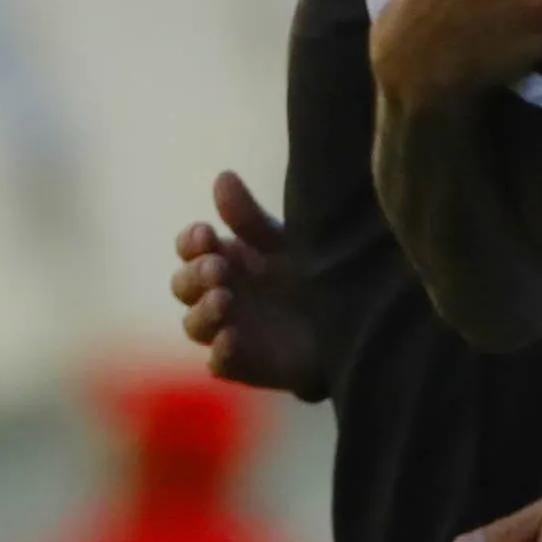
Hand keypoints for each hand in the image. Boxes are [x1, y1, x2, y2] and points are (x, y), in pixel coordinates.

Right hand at [170, 171, 321, 400]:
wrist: (358, 320)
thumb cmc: (317, 272)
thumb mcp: (288, 241)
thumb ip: (252, 217)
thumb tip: (222, 177)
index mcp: (226, 258)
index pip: (189, 248)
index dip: (190, 242)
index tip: (206, 233)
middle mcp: (220, 294)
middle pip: (183, 286)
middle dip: (194, 274)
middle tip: (218, 267)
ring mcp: (228, 330)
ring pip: (194, 325)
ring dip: (203, 312)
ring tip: (223, 299)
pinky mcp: (245, 364)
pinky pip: (219, 364)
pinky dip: (220, 353)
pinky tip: (231, 338)